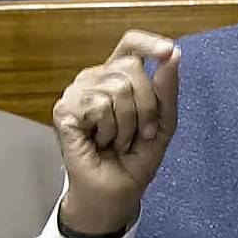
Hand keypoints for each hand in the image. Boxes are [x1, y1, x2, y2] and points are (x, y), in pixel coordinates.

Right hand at [53, 29, 179, 235]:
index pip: (130, 44)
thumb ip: (167, 89)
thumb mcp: (163, 123)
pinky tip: (99, 142)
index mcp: (117, 77)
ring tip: (117, 141)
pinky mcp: (64, 110)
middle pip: (130, 68)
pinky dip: (108, 129)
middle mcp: (95, 79)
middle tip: (139, 133)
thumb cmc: (135, 159)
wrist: (115, 194)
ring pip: (117, 88)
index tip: (170, 50)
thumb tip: (174, 54)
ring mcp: (77, 92)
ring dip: (127, 125)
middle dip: (146, 106)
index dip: (149, 43)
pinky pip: (99, 105)